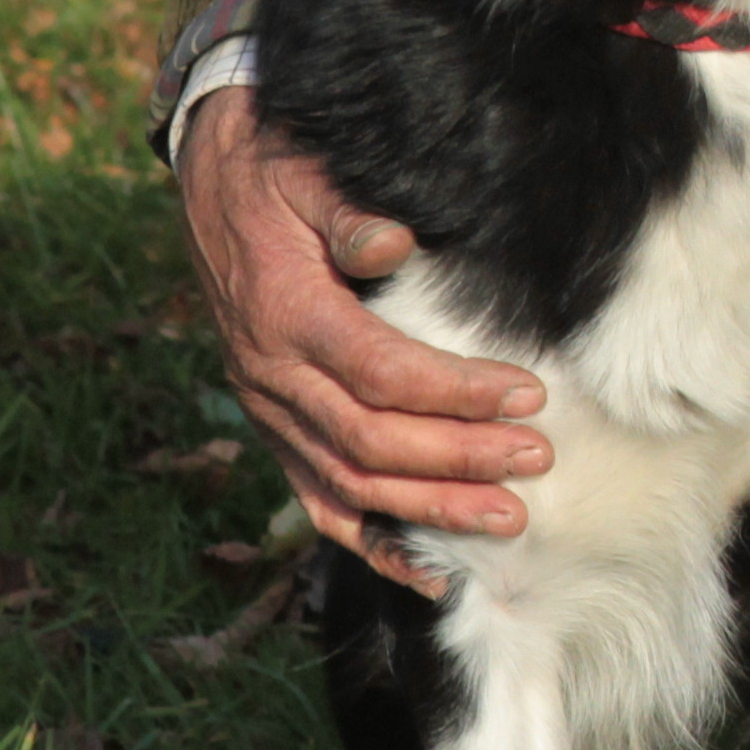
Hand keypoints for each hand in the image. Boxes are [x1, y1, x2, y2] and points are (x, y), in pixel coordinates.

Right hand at [176, 82, 549, 590]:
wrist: (210, 183)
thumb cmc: (276, 175)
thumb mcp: (307, 175)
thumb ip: (347, 212)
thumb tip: (392, 243)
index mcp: (287, 317)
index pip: (381, 373)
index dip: (456, 391)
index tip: (530, 394)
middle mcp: (272, 376)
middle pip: (371, 441)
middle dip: (460, 459)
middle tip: (538, 459)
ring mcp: (269, 410)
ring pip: (350, 483)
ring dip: (431, 509)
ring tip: (510, 519)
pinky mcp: (275, 427)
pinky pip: (318, 501)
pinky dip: (373, 542)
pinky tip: (430, 574)